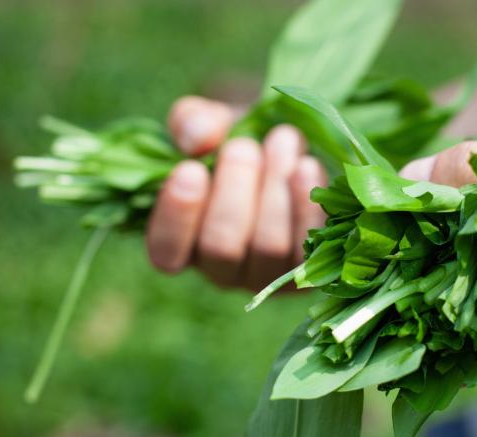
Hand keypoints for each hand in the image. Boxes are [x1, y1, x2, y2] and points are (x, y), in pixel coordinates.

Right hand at [146, 96, 325, 289]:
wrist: (291, 148)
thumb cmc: (235, 138)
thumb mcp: (208, 123)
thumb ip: (191, 123)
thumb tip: (199, 138)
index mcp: (183, 243)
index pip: (166, 251)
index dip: (177, 216)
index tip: (190, 168)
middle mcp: (222, 270)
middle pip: (222, 247)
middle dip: (234, 191)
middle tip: (243, 146)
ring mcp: (268, 273)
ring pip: (269, 247)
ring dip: (275, 191)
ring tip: (282, 140)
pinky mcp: (310, 266)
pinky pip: (309, 246)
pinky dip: (308, 206)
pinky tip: (307, 166)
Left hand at [402, 142, 476, 383]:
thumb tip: (407, 177)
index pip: (433, 334)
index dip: (396, 291)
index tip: (376, 252)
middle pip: (444, 335)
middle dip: (416, 284)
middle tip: (399, 236)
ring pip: (468, 331)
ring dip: (445, 285)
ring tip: (429, 237)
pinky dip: (475, 291)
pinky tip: (469, 253)